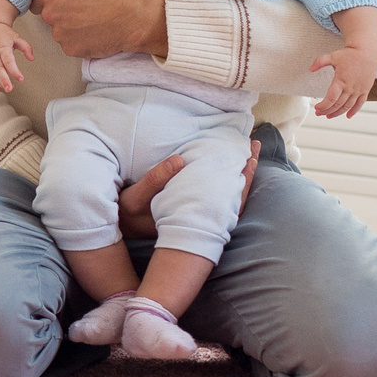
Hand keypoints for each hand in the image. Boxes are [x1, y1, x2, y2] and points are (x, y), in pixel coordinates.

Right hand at [0, 18, 34, 92]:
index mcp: (2, 47)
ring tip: (6, 88)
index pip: (9, 61)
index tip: (20, 79)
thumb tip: (32, 58)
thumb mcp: (16, 37)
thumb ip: (26, 47)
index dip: (14, 71)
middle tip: (10, 89)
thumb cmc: (2, 31)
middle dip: (4, 80)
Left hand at [31, 0, 170, 60]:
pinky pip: (72, 45)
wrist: (138, 14)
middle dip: (62, 13)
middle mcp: (50, 14)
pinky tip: (98, 32)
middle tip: (84, 9)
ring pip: (61, 32)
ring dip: (72, 29)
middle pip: (48, 16)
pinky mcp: (72, 50)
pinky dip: (82, 41)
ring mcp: (60, 35)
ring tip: (95, 21)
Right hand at [117, 140, 259, 240]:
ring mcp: (199, 217)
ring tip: (249, 154)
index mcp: (193, 214)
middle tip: (256, 145)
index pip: (226, 193)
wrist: (120, 231)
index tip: (249, 153)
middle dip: (246, 169)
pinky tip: (229, 170)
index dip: (240, 173)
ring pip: (229, 197)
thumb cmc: (128, 215)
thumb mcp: (136, 198)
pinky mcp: (193, 213)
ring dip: (240, 175)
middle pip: (234, 194)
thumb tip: (178, 160)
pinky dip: (228, 181)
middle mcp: (201, 219)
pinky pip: (219, 198)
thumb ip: (155, 179)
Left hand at [311, 43, 376, 118]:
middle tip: (319, 113)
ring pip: (348, 106)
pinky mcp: (365, 90)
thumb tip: (310, 69)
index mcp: (341, 80)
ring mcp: (359, 90)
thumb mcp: (332, 56)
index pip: (331, 99)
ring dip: (338, 113)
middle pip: (338, 104)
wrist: (368, 52)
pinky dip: (354, 111)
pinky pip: (360, 103)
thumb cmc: (349, 55)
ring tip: (329, 116)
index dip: (323, 106)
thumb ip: (319, 62)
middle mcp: (350, 87)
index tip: (317, 108)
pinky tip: (348, 116)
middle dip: (327, 111)